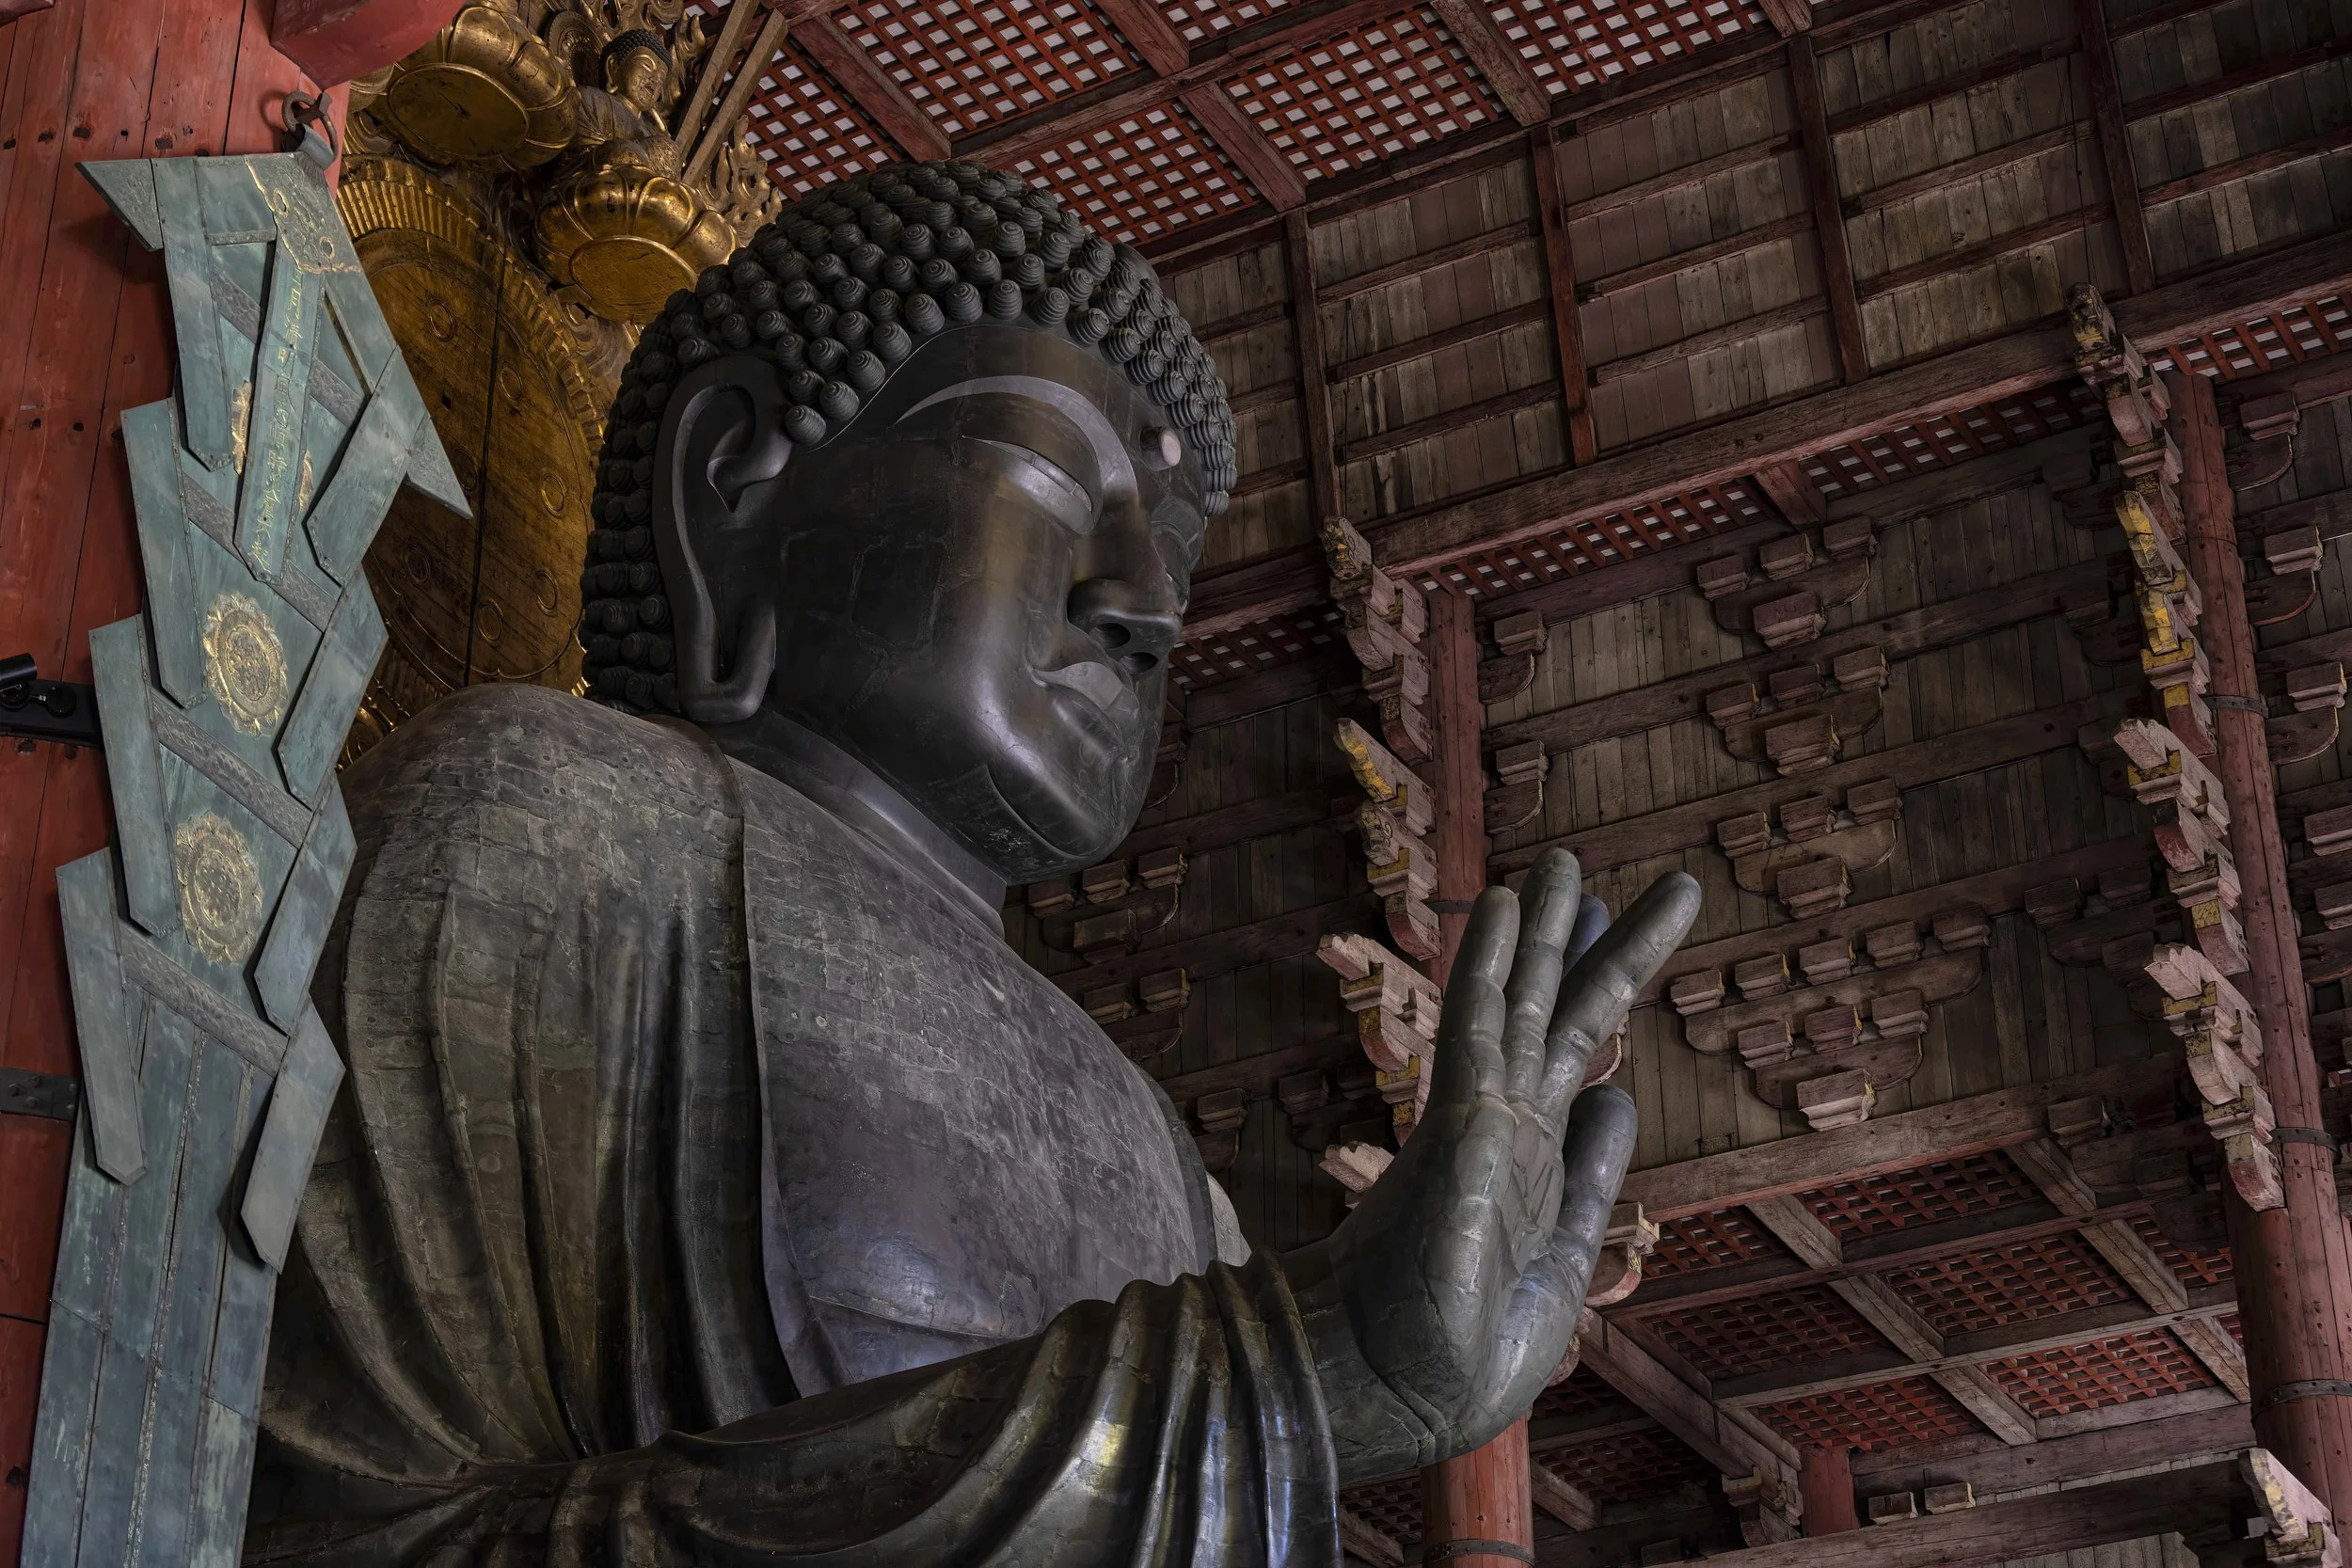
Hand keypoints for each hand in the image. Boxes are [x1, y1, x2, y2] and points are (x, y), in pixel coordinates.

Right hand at [1287, 849, 1698, 1480]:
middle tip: (1589, 868)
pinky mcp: (1459, 1122)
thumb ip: (1594, 1175)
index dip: (1599, 988)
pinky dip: (1489, 958)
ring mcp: (1482, 1117)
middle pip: (1553, 1009)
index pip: (1573, 1053)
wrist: (1395, 1394)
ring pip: (1519, 999)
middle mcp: (1507, 1124)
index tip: (1612, 934)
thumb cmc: (1465, 1351)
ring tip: (1563, 857)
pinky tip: (1501, 900)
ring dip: (1543, 926)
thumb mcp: (1565, 1257)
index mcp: (1535, 1160)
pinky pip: (1475, 1021)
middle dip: (1581, 938)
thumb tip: (1622, 1092)